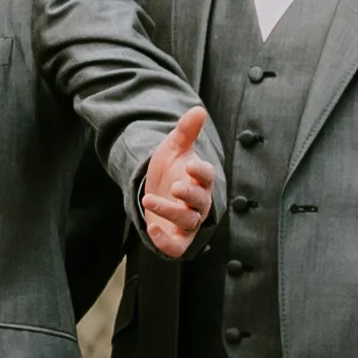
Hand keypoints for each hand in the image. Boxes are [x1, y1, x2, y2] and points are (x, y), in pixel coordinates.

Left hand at [137, 102, 217, 256]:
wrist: (154, 190)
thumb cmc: (170, 169)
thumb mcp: (174, 148)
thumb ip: (186, 131)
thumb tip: (199, 109)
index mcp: (201, 180)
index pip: (208, 176)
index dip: (201, 172)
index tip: (191, 165)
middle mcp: (199, 202)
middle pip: (200, 201)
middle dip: (189, 195)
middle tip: (175, 186)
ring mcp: (188, 221)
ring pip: (188, 222)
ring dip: (171, 212)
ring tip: (149, 199)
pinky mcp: (175, 238)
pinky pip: (176, 247)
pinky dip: (166, 242)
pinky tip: (150, 229)